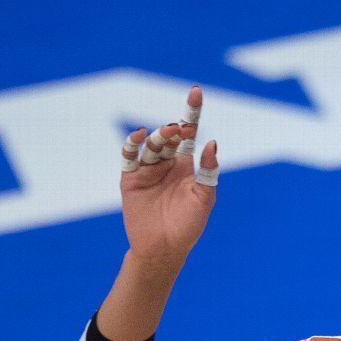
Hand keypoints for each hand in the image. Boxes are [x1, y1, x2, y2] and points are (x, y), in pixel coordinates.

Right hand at [119, 85, 219, 265]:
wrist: (163, 249)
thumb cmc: (188, 225)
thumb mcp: (204, 198)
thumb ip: (208, 172)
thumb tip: (212, 143)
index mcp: (186, 166)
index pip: (190, 133)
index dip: (192, 112)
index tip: (196, 90)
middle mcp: (166, 164)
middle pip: (169, 136)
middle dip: (175, 128)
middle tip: (180, 128)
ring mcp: (148, 170)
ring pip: (151, 143)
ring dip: (158, 135)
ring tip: (167, 132)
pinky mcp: (131, 179)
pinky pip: (129, 156)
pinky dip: (132, 144)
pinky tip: (138, 136)